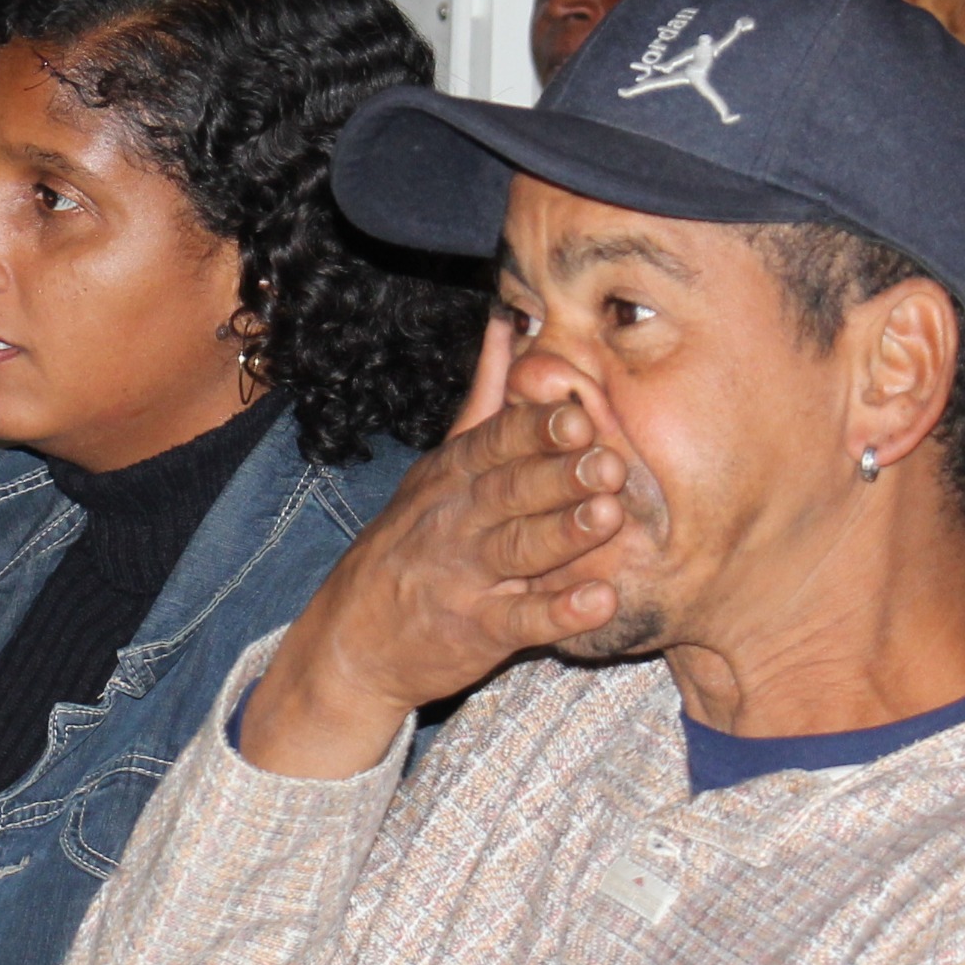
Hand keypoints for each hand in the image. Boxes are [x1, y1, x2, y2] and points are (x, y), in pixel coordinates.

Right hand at [237, 341, 646, 781]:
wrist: (353, 641)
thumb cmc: (412, 543)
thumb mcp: (438, 468)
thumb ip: (484, 400)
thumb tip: (509, 324)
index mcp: (453, 475)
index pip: (494, 442)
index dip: (534, 429)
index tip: (578, 413)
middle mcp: (456, 520)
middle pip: (510, 490)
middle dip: (559, 475)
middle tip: (611, 462)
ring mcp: (464, 577)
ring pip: (518, 550)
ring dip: (565, 534)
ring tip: (611, 517)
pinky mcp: (477, 632)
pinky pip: (520, 621)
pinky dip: (559, 614)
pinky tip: (600, 602)